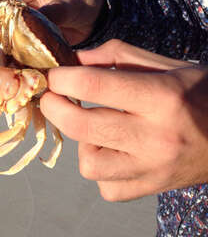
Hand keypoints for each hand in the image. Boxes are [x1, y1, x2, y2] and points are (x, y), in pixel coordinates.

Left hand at [40, 39, 207, 200]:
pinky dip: (101, 168)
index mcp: (161, 97)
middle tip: (53, 97)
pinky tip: (113, 150)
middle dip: (54, 107)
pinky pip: (106, 186)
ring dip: (82, 142)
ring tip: (96, 127)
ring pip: (88, 164)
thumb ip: (114, 56)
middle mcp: (157, 137)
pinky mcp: (152, 188)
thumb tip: (71, 61)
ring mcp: (154, 169)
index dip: (61, 78)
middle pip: (81, 126)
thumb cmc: (200, 93)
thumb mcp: (164, 64)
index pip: (92, 85)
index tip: (52, 75)